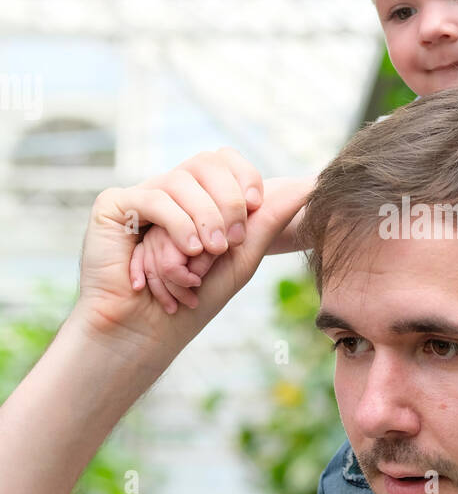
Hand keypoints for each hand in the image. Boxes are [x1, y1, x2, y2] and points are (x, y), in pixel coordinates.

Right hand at [128, 166, 315, 312]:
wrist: (148, 332)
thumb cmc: (194, 301)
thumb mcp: (241, 257)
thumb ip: (268, 221)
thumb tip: (307, 187)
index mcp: (197, 198)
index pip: (224, 160)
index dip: (244, 177)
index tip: (256, 207)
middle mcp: (168, 191)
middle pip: (205, 163)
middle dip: (227, 201)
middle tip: (230, 242)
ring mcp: (141, 196)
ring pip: (182, 180)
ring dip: (204, 219)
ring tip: (207, 254)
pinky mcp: (115, 206)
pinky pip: (154, 196)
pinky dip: (177, 224)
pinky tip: (187, 251)